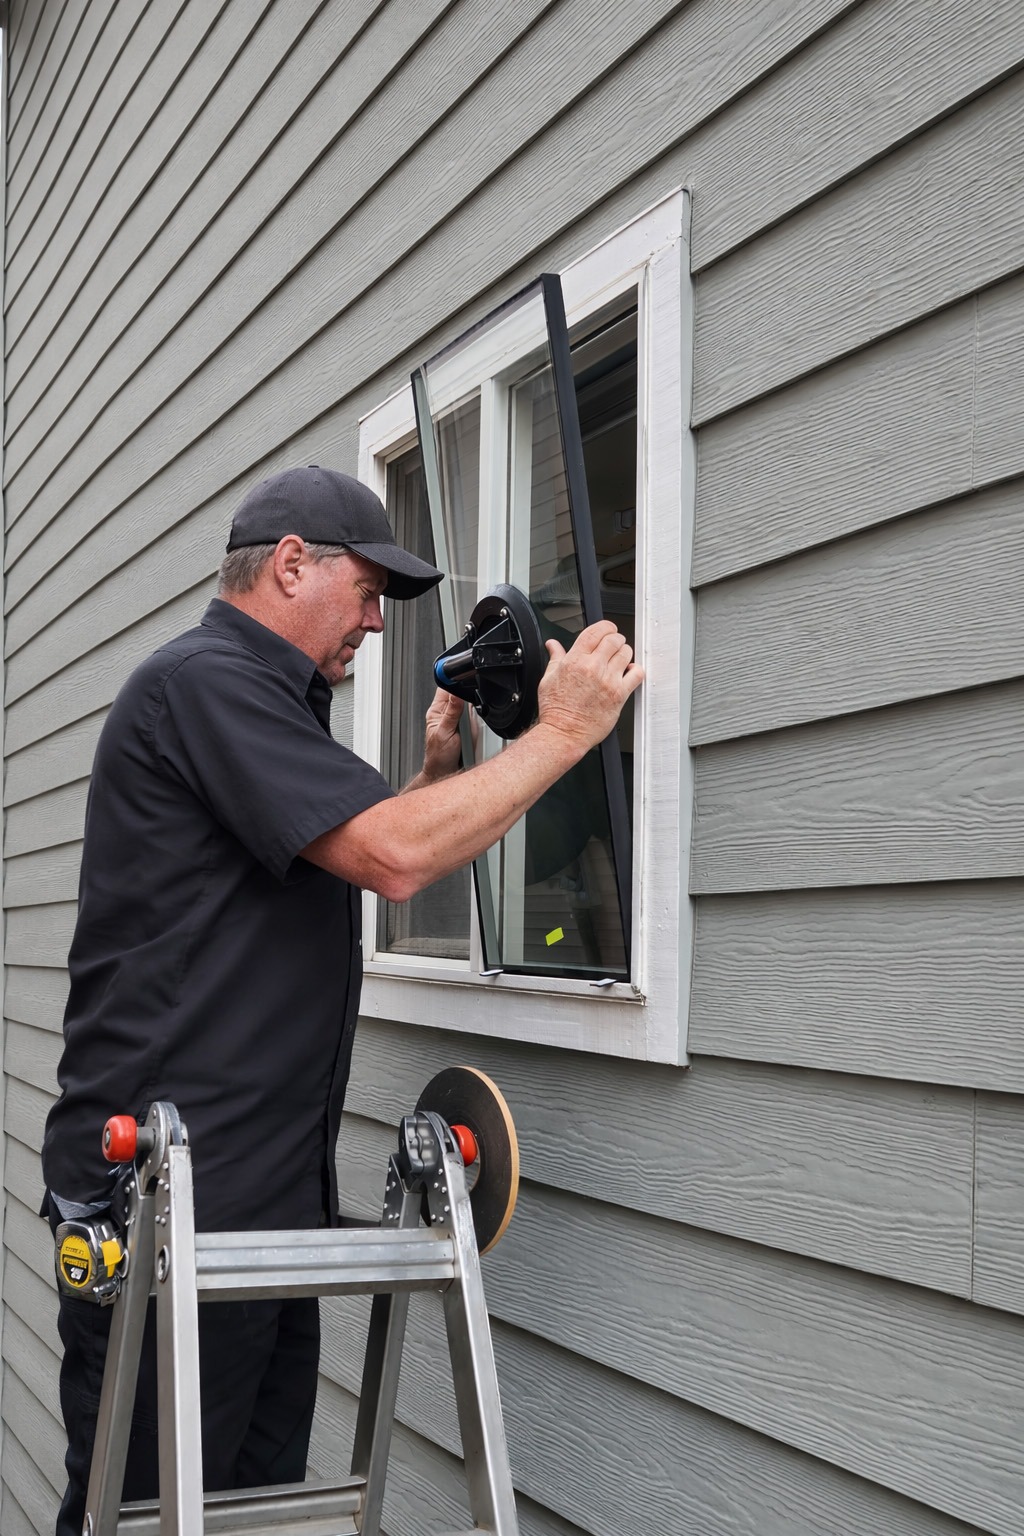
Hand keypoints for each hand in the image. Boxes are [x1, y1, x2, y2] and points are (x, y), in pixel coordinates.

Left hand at [420, 687, 469, 782]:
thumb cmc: (438, 756)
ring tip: (468, 726)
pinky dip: (479, 719)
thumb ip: (451, 713)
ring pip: (471, 705)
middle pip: (461, 694)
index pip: (445, 688)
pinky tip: (474, 728)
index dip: (453, 682)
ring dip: (474, 710)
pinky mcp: (470, 727)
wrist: (446, 772)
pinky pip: (477, 717)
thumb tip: (456, 694)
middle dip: (467, 698)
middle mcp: (448, 713)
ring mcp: (460, 720)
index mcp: (437, 711)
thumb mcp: (444, 733)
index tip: (463, 681)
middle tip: (466, 714)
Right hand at [536, 621, 643, 754]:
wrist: (564, 733)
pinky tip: (629, 672)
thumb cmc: (556, 710)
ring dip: (624, 653)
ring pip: (626, 653)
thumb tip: (553, 645)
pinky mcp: (619, 695)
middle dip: (615, 639)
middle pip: (614, 640)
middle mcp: (593, 668)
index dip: (605, 626)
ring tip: (619, 660)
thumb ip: (555, 657)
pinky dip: (636, 670)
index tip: (608, 629)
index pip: (596, 631)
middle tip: (613, 645)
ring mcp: (608, 681)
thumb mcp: (548, 678)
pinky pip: (637, 674)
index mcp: (575, 660)